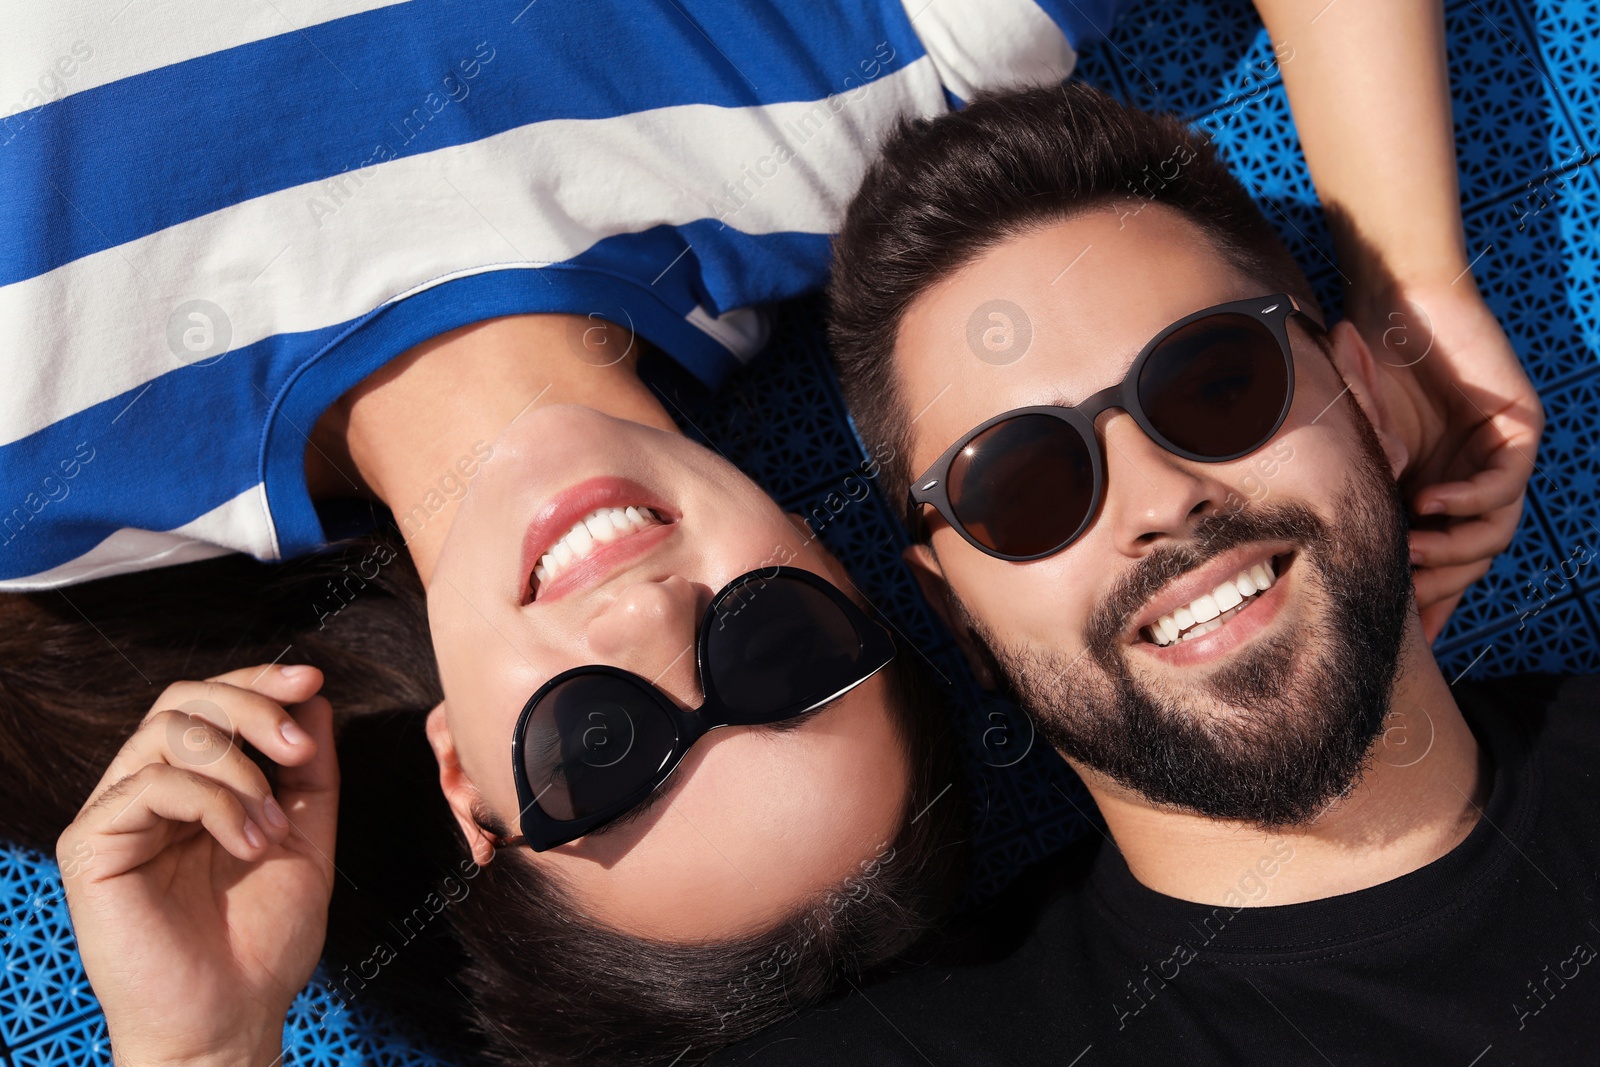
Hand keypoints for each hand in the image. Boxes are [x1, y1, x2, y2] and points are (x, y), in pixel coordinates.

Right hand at [56, 664, 338, 1066]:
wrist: (234, 1016)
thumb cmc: (263, 940)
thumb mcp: (306, 836)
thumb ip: (310, 770)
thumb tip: (313, 698)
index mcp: (195, 785)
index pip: (212, 703)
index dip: (260, 681)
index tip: (312, 680)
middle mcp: (150, 791)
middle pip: (184, 700)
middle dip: (251, 707)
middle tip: (296, 748)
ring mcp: (118, 815)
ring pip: (167, 731)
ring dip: (239, 768)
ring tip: (271, 827)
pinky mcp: (91, 844)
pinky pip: (150, 783)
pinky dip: (214, 801)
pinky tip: (247, 841)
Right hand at [1351, 280, 1543, 642]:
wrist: (1392, 299)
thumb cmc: (1362, 365)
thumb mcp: (1352, 443)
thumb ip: (1364, 489)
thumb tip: (1368, 548)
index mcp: (1432, 491)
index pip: (1440, 564)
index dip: (1425, 605)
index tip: (1399, 641)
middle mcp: (1470, 481)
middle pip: (1471, 560)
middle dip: (1437, 586)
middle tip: (1402, 598)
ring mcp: (1498, 457)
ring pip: (1494, 532)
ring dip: (1453, 550)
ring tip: (1412, 549)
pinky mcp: (1519, 429)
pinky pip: (1506, 486)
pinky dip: (1468, 502)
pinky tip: (1430, 503)